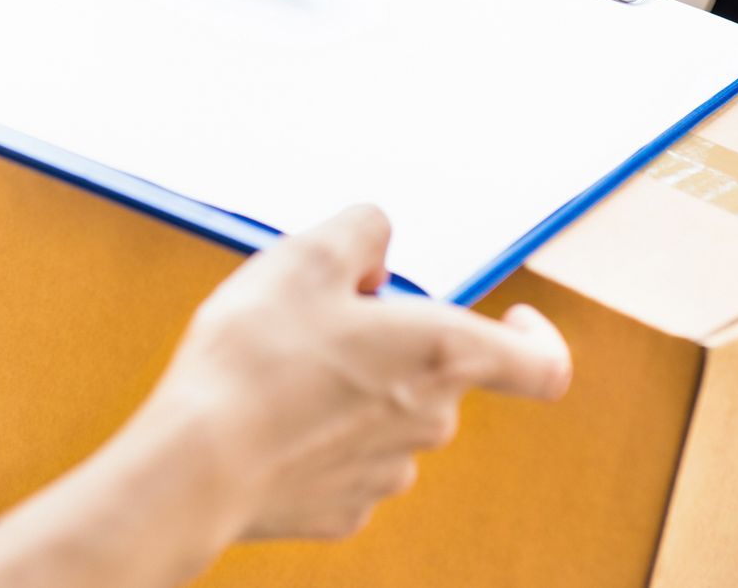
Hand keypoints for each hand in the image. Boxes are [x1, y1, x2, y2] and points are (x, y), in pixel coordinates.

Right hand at [0, 207, 571, 545]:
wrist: (196, 466)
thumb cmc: (255, 361)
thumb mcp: (305, 253)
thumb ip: (362, 230)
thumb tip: (378, 244)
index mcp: (443, 353)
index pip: (541, 364)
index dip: (537, 336)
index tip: (515, 316)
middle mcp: (430, 420)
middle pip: (440, 374)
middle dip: (396, 342)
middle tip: (327, 316)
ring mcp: (387, 473)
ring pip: (391, 417)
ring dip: (356, 389)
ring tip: (286, 366)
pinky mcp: (342, 508)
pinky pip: (345, 459)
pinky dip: (319, 436)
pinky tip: (273, 417)